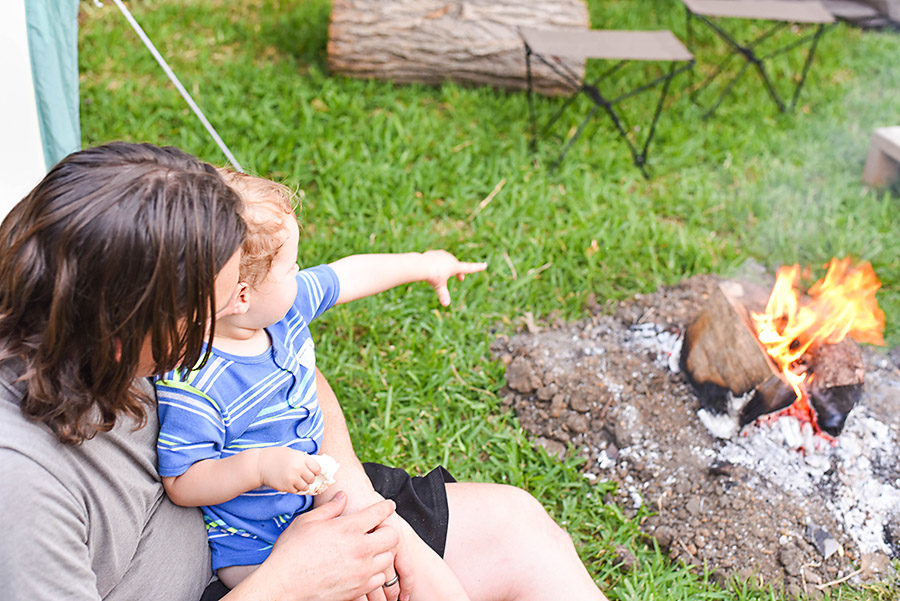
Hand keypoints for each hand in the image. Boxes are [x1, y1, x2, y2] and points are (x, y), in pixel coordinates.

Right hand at [227, 492, 399, 600]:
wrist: (283, 585)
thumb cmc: (291, 551)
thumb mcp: (307, 521)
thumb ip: (330, 507)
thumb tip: (343, 496)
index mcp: (349, 528)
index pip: (380, 513)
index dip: (386, 507)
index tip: (388, 506)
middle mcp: (360, 549)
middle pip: (392, 536)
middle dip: (387, 529)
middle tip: (378, 529)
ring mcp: (361, 572)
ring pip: (388, 558)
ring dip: (383, 551)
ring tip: (371, 549)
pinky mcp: (358, 589)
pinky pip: (379, 579)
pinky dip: (376, 572)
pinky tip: (364, 568)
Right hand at [256, 447, 321, 493]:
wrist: (260, 464)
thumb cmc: (277, 456)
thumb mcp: (292, 453)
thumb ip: (303, 459)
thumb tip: (315, 468)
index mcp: (301, 458)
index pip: (317, 468)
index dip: (316, 470)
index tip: (313, 471)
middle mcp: (298, 469)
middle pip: (312, 478)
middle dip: (310, 478)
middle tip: (304, 476)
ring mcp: (292, 479)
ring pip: (306, 487)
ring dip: (303, 485)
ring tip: (298, 480)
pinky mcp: (286, 487)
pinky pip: (296, 491)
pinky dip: (296, 488)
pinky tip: (291, 483)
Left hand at [422, 250, 485, 305]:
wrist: (420, 265)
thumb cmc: (432, 276)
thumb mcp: (439, 286)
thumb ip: (443, 295)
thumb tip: (446, 305)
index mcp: (455, 266)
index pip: (469, 268)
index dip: (477, 267)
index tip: (485, 265)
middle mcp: (450, 258)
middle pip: (457, 266)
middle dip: (459, 272)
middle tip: (461, 279)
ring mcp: (443, 254)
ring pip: (447, 262)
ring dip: (448, 267)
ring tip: (444, 274)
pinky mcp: (435, 253)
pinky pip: (439, 259)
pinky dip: (438, 264)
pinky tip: (433, 268)